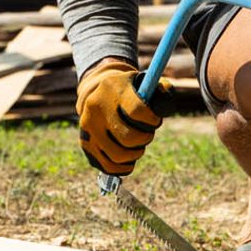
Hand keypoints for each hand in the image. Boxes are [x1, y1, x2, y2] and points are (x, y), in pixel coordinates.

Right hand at [75, 59, 173, 175]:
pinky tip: (130, 160)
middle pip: (128, 138)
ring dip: (135, 154)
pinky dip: (123, 168)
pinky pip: (108, 166)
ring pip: (118, 156)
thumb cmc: (128, 90)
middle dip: (144, 139)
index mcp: (112, 88)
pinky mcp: (86, 142)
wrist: (96, 91)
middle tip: (147, 134)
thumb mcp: (143, 83)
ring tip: (138, 146)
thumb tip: (165, 107)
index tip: (154, 120)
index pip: (138, 111)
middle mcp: (96, 107)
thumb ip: (161, 92)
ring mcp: (88, 127)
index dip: (152, 120)